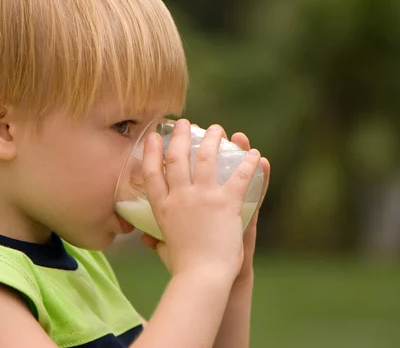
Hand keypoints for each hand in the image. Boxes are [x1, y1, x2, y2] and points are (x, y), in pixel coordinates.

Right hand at [141, 119, 261, 281]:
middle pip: (177, 158)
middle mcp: (180, 197)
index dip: (151, 151)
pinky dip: (249, 164)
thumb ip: (155, 241)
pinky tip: (255, 152)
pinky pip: (239, 177)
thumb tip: (144, 237)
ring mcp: (202, 197)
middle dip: (180, 136)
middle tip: (184, 122)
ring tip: (217, 128)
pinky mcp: (225, 202)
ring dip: (212, 140)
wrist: (203, 276)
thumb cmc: (183, 268)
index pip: (152, 172)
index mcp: (162, 208)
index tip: (152, 135)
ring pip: (206, 158)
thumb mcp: (164, 250)